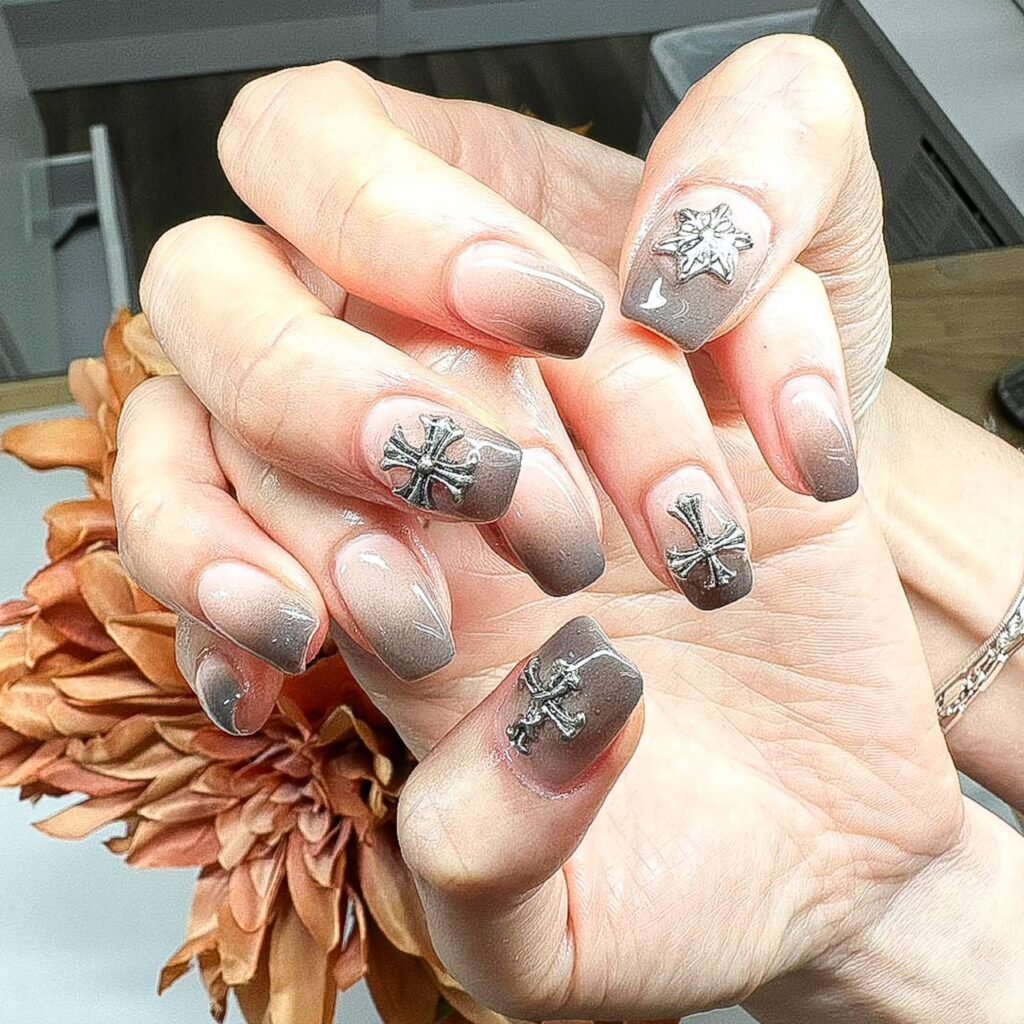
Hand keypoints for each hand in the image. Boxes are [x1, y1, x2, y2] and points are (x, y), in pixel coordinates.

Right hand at [115, 36, 892, 730]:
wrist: (785, 640)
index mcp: (452, 228)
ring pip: (182, 453)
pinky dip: (223, 626)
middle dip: (348, 396)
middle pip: (215, 299)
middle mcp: (368, 346)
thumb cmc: (773, 448)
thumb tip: (684, 239)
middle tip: (508, 494)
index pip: (310, 146)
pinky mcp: (333, 612)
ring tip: (425, 622)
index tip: (558, 316)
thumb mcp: (826, 278)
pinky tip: (293, 666)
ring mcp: (331, 481)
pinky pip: (199, 599)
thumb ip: (776, 165)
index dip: (391, 217)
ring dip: (303, 528)